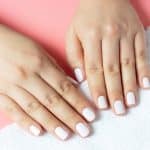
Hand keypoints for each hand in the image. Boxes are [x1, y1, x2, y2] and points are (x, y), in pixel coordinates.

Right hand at [0, 25, 95, 139]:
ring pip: (35, 109)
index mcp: (40, 63)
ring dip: (51, 123)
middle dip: (69, 117)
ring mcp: (12, 86)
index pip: (64, 87)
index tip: (90, 115)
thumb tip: (71, 85)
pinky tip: (38, 132)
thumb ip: (55, 69)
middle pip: (53, 101)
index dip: (78, 102)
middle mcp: (27, 76)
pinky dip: (26, 122)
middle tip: (83, 130)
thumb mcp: (40, 52)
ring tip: (65, 135)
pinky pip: (13, 110)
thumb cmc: (18, 45)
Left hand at [66, 0, 148, 114]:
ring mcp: (126, 34)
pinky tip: (145, 84)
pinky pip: (142, 53)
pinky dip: (144, 70)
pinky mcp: (137, 32)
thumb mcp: (72, 34)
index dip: (98, 88)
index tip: (101, 104)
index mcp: (91, 37)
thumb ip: (75, 56)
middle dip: (115, 92)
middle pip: (112, 69)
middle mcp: (110, 36)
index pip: (94, 69)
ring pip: (128, 64)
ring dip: (130, 85)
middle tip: (118, 110)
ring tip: (130, 102)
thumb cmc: (85, 18)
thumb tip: (81, 78)